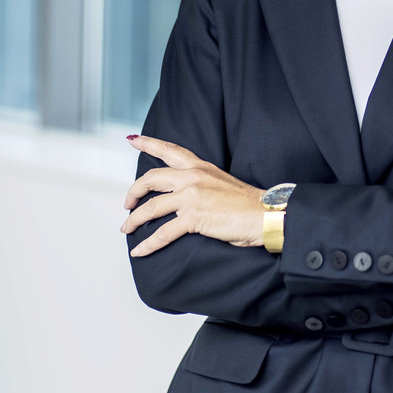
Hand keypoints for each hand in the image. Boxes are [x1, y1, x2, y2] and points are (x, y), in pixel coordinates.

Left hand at [121, 136, 264, 256]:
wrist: (265, 214)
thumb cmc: (248, 204)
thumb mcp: (221, 182)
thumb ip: (201, 184)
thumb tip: (184, 197)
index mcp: (200, 166)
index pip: (170, 150)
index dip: (149, 144)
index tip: (133, 141)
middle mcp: (193, 177)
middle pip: (151, 179)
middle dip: (133, 191)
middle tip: (127, 202)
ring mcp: (192, 196)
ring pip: (151, 207)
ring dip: (134, 220)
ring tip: (127, 228)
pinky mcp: (194, 217)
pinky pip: (163, 233)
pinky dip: (148, 244)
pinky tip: (139, 251)